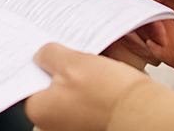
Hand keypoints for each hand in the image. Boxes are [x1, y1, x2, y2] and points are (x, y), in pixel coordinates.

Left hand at [25, 43, 148, 130]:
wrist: (143, 113)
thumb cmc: (109, 94)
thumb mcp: (72, 61)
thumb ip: (49, 55)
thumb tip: (41, 54)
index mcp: (40, 111)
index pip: (30, 80)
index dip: (40, 62)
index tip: (46, 50)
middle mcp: (52, 124)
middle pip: (49, 87)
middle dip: (60, 70)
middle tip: (74, 56)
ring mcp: (72, 126)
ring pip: (68, 93)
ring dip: (77, 79)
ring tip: (92, 68)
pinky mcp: (90, 124)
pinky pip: (84, 102)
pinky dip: (90, 90)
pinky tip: (101, 78)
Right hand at [106, 0, 173, 69]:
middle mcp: (151, 10)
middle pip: (120, 15)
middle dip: (113, 16)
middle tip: (110, 15)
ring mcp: (158, 32)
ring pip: (128, 36)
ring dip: (129, 32)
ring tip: (141, 25)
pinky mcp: (169, 53)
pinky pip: (145, 55)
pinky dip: (143, 48)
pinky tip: (153, 39)